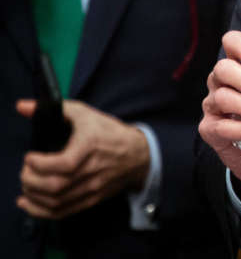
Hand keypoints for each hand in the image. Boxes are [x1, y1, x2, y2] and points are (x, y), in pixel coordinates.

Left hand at [14, 99, 148, 219]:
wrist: (139, 154)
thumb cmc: (110, 133)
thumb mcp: (85, 114)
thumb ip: (55, 109)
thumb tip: (22, 106)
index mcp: (91, 146)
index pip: (64, 164)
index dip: (39, 164)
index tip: (30, 156)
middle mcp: (93, 170)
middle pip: (55, 186)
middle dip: (31, 180)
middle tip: (25, 171)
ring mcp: (93, 187)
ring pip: (56, 202)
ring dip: (33, 196)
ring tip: (26, 184)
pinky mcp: (91, 199)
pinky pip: (63, 212)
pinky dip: (41, 211)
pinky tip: (29, 203)